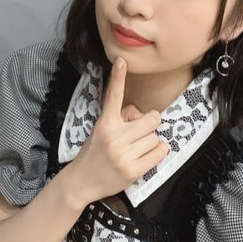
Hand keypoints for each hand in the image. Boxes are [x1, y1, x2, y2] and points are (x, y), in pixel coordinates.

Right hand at [66, 57, 168, 204]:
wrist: (82, 181)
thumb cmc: (95, 152)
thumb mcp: (101, 130)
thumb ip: (120, 119)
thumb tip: (143, 114)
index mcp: (105, 123)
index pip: (113, 96)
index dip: (117, 77)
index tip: (121, 60)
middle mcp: (114, 137)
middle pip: (151, 119)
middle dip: (150, 123)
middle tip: (141, 131)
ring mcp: (123, 154)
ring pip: (156, 137)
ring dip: (151, 141)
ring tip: (136, 149)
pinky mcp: (132, 170)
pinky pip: (160, 152)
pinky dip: (157, 153)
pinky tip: (145, 156)